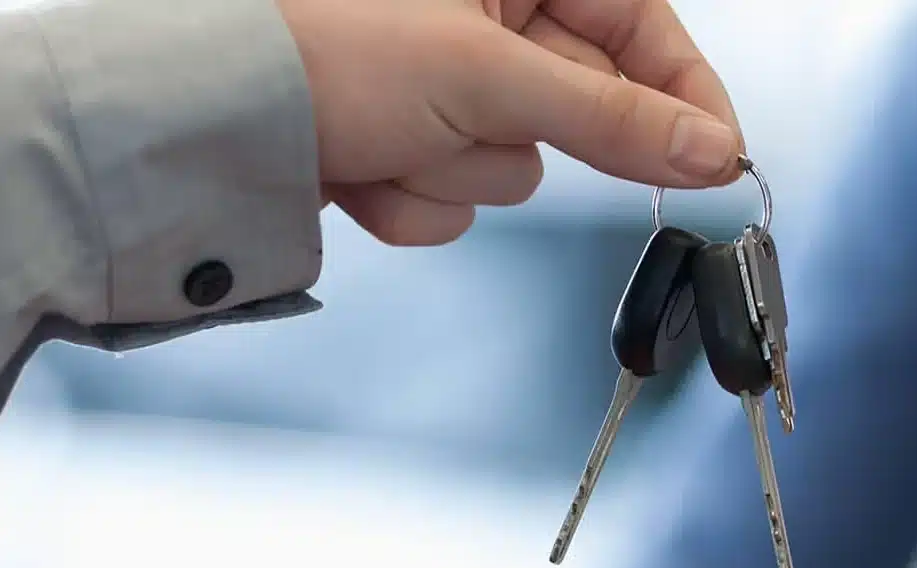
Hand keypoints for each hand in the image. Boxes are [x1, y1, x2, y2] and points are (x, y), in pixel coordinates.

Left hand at [276, 0, 743, 244]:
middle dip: (519, 136)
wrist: (196, 115)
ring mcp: (442, 87)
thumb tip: (715, 150)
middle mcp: (482, 21)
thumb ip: (613, 120)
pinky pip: (454, 198)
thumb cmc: (323, 47)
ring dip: (455, 171)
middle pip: (577, 108)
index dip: (684, 95)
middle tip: (480, 124)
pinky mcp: (406, 145)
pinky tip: (359, 168)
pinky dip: (412, 198)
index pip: (641, 26)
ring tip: (390, 134)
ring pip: (513, 165)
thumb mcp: (489, 76)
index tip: (720, 158)